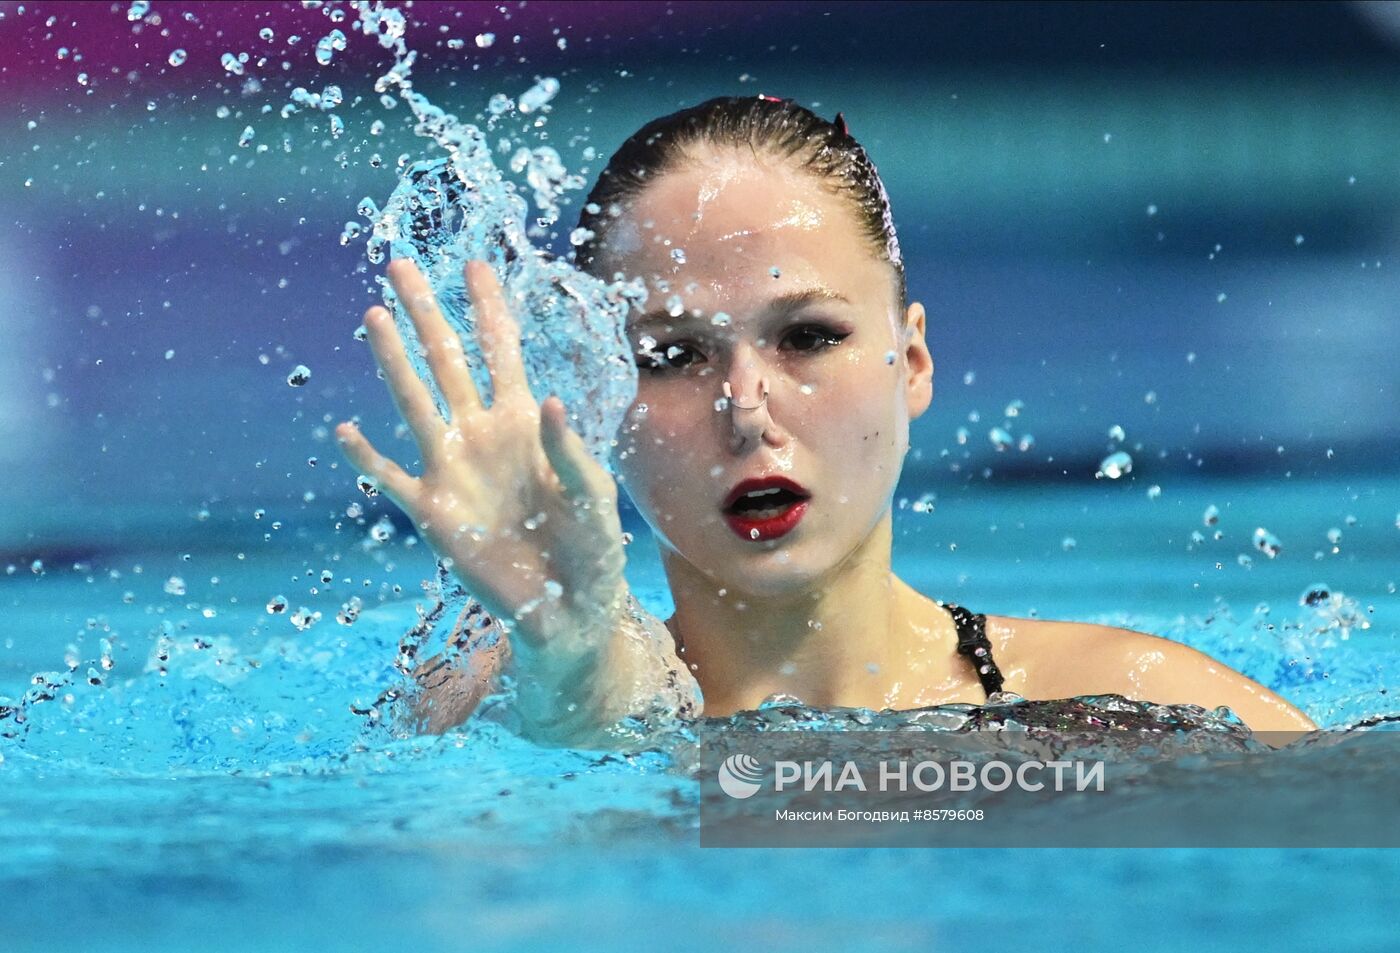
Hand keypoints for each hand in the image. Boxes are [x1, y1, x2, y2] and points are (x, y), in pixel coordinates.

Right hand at [336, 259, 627, 659]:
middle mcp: (482, 434)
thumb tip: (547, 401)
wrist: (569, 609)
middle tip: (401, 265)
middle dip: (427, 313)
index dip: (488, 308)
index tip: (474, 264)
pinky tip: (346, 431)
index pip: (502, 351)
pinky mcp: (433, 512)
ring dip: (394, 361)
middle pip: (447, 361)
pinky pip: (392, 479)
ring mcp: (452, 469)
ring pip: (414, 402)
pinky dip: (369, 458)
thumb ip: (570, 452)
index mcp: (525, 422)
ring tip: (374, 315)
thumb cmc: (590, 547)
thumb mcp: (593, 496)